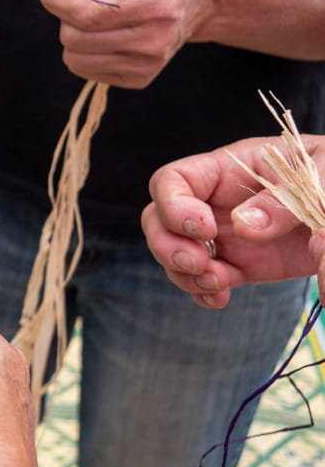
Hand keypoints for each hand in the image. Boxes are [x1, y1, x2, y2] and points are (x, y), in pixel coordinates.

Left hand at [33, 0, 219, 87]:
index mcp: (157, 3)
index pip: (87, 14)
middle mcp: (154, 40)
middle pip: (74, 37)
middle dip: (68, 13)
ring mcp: (147, 65)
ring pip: (74, 57)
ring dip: (75, 32)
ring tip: (103, 13)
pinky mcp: (139, 79)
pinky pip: (85, 70)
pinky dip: (86, 50)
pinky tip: (109, 32)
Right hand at [143, 136, 321, 307]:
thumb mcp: (320, 174)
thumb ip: (282, 198)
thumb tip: (242, 225)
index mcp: (228, 169)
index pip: (173, 180)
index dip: (174, 206)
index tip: (205, 229)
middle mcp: (214, 202)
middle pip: (158, 220)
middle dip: (167, 245)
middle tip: (200, 262)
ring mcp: (222, 235)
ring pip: (173, 254)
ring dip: (185, 274)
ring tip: (220, 282)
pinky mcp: (238, 264)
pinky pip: (202, 280)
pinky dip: (203, 292)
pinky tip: (221, 297)